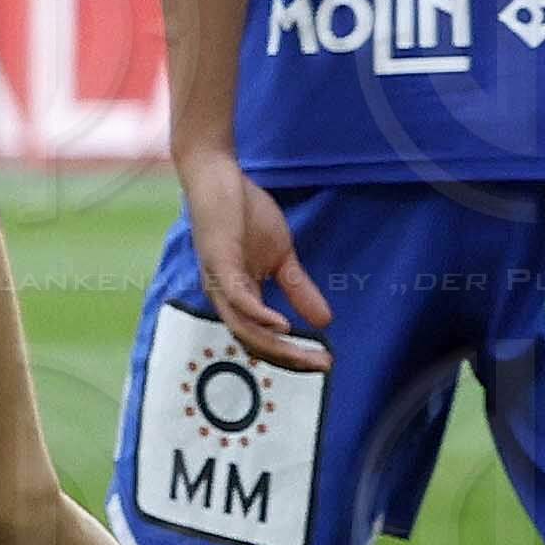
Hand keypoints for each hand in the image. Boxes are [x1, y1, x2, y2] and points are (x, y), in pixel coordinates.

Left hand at [179, 148, 330, 369]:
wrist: (219, 177)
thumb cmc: (244, 216)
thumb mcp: (281, 256)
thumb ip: (298, 288)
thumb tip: (325, 321)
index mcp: (239, 298)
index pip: (264, 338)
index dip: (293, 353)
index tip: (325, 363)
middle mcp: (225, 296)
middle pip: (254, 341)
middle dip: (290, 357)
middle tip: (323, 367)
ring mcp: (220, 280)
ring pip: (244, 326)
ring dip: (276, 344)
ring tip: (306, 355)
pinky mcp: (219, 261)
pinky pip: (237, 296)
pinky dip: (258, 314)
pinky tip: (281, 325)